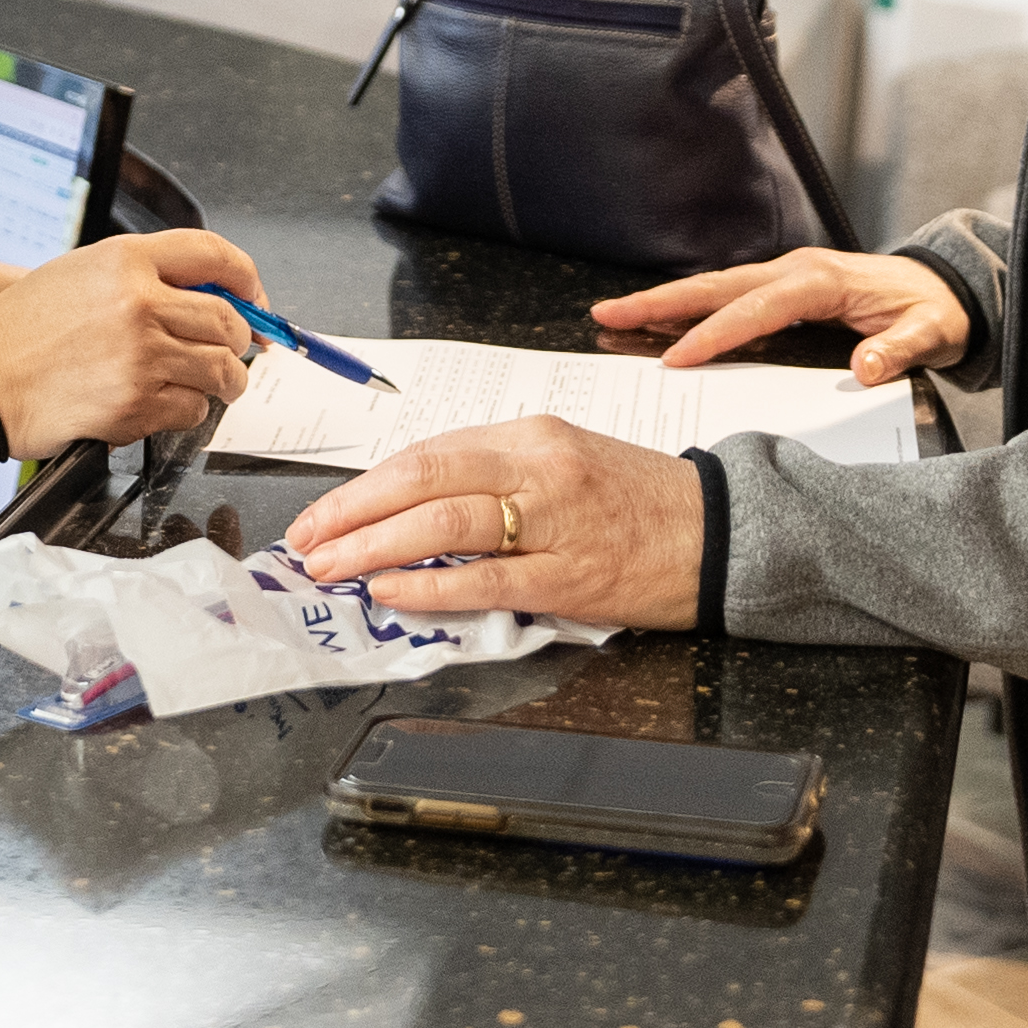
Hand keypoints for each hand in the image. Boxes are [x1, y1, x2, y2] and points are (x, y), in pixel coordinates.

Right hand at [0, 228, 264, 460]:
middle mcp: (139, 302)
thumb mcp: (82, 273)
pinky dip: (186, 411)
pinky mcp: (136, 404)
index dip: (247, 279)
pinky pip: (192, 410)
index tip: (255, 299)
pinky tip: (160, 402)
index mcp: (126, 260)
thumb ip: (144, 275)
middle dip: (241, 341)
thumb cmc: (24, 330)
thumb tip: (209, 295)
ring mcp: (141, 356)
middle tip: (234, 351)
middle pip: (229, 320)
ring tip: (207, 382)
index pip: (214, 254)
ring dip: (224, 381)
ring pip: (221, 370)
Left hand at [287, 418, 703, 630]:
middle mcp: (540, 466)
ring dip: (378, 546)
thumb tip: (411, 510)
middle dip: (355, 512)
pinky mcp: (574, 576)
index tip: (323, 515)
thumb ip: (493, 478)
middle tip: (306, 542)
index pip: (428, 453)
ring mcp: (557, 520)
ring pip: (449, 523)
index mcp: (531, 435)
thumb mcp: (562, 464)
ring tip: (333, 567)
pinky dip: (434, 586)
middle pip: (426, 477)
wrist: (720, 531)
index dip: (365, 487)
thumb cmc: (636, 501)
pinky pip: (490, 580)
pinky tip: (392, 592)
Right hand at [591, 248, 969, 385]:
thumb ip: (901, 350)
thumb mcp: (932, 333)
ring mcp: (786, 276)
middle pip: (718, 286)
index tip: (680, 358)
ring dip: (665, 301)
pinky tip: (660, 324)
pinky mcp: (783, 288)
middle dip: (662, 301)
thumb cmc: (936, 312)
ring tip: (615, 314)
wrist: (946, 288)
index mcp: (824, 281)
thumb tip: (866, 369)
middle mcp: (796, 271)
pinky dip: (690, 307)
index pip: (759, 308)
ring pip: (715, 287)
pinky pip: (728, 297)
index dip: (717, 332)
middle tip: (609, 313)